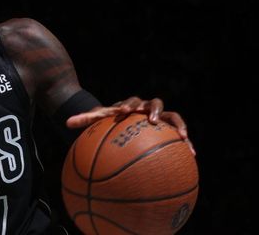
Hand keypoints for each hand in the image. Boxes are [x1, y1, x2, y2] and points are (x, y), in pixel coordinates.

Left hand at [66, 96, 194, 154]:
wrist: (126, 119)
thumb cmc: (111, 121)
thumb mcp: (99, 120)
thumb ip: (85, 120)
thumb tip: (67, 122)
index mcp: (132, 105)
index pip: (131, 102)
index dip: (128, 106)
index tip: (123, 113)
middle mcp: (148, 109)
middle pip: (156, 103)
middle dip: (154, 111)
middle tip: (152, 120)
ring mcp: (162, 118)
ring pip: (174, 116)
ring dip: (179, 125)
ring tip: (182, 137)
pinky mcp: (171, 130)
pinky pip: (181, 136)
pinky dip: (187, 144)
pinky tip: (192, 156)